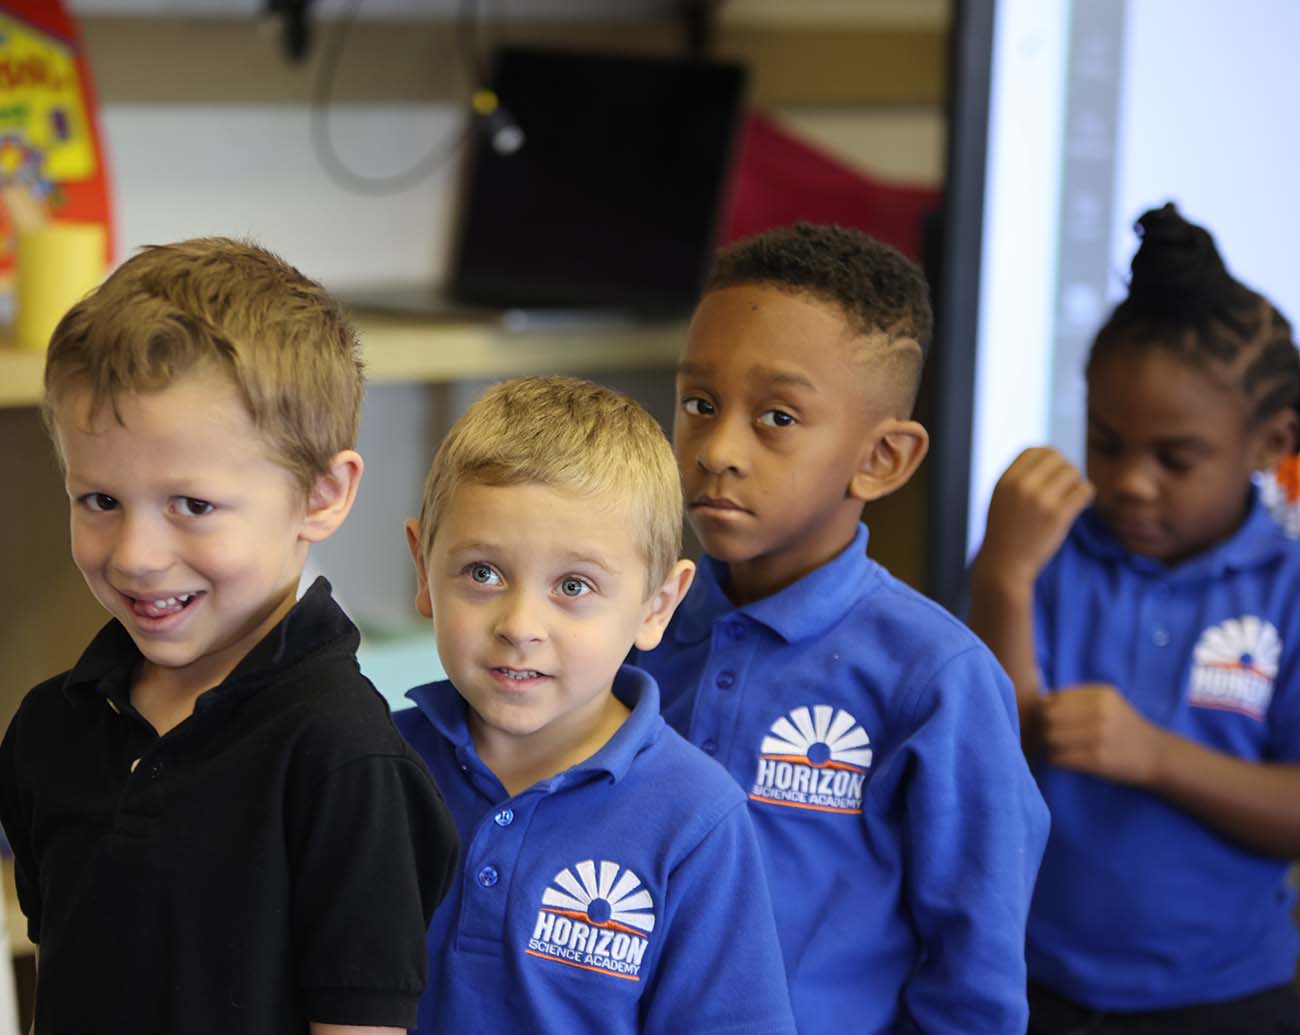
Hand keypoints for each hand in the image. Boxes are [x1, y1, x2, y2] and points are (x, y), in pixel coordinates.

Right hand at [975, 447, 1093, 588]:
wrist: (1004, 565)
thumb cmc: (1005, 533)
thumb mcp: (1001, 499)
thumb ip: (1019, 478)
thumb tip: (1051, 456)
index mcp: (1006, 480)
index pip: (1034, 450)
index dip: (1048, 458)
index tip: (1053, 472)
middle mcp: (1022, 486)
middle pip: (1056, 458)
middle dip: (1065, 469)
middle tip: (1065, 487)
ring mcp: (1040, 500)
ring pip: (1072, 472)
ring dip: (1076, 483)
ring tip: (1071, 498)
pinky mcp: (1058, 516)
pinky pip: (1084, 490)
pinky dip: (1086, 496)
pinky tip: (1079, 506)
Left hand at [1041, 684, 1164, 784]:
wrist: (1155, 755)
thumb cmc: (1124, 726)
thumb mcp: (1108, 702)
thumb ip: (1078, 697)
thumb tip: (1041, 701)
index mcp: (1101, 695)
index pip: (1055, 698)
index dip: (1048, 710)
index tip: (1054, 720)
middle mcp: (1100, 712)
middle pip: (1050, 717)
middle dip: (1046, 727)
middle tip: (1053, 736)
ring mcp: (1099, 736)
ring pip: (1051, 738)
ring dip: (1050, 745)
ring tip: (1060, 748)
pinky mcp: (1098, 760)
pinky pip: (1060, 758)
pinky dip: (1056, 760)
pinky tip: (1064, 760)